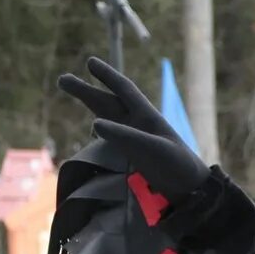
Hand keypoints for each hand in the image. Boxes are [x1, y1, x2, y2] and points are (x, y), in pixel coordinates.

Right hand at [57, 56, 206, 201]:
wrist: (192, 191)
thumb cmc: (177, 166)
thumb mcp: (153, 149)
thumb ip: (126, 136)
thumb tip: (96, 123)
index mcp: (146, 116)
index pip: (124, 90)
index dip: (107, 76)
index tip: (90, 62)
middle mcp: (138, 124)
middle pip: (108, 102)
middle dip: (86, 90)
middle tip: (62, 80)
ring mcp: (135, 139)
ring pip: (107, 119)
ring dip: (90, 108)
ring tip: (74, 102)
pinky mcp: (133, 156)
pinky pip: (112, 139)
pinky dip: (101, 133)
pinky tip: (93, 130)